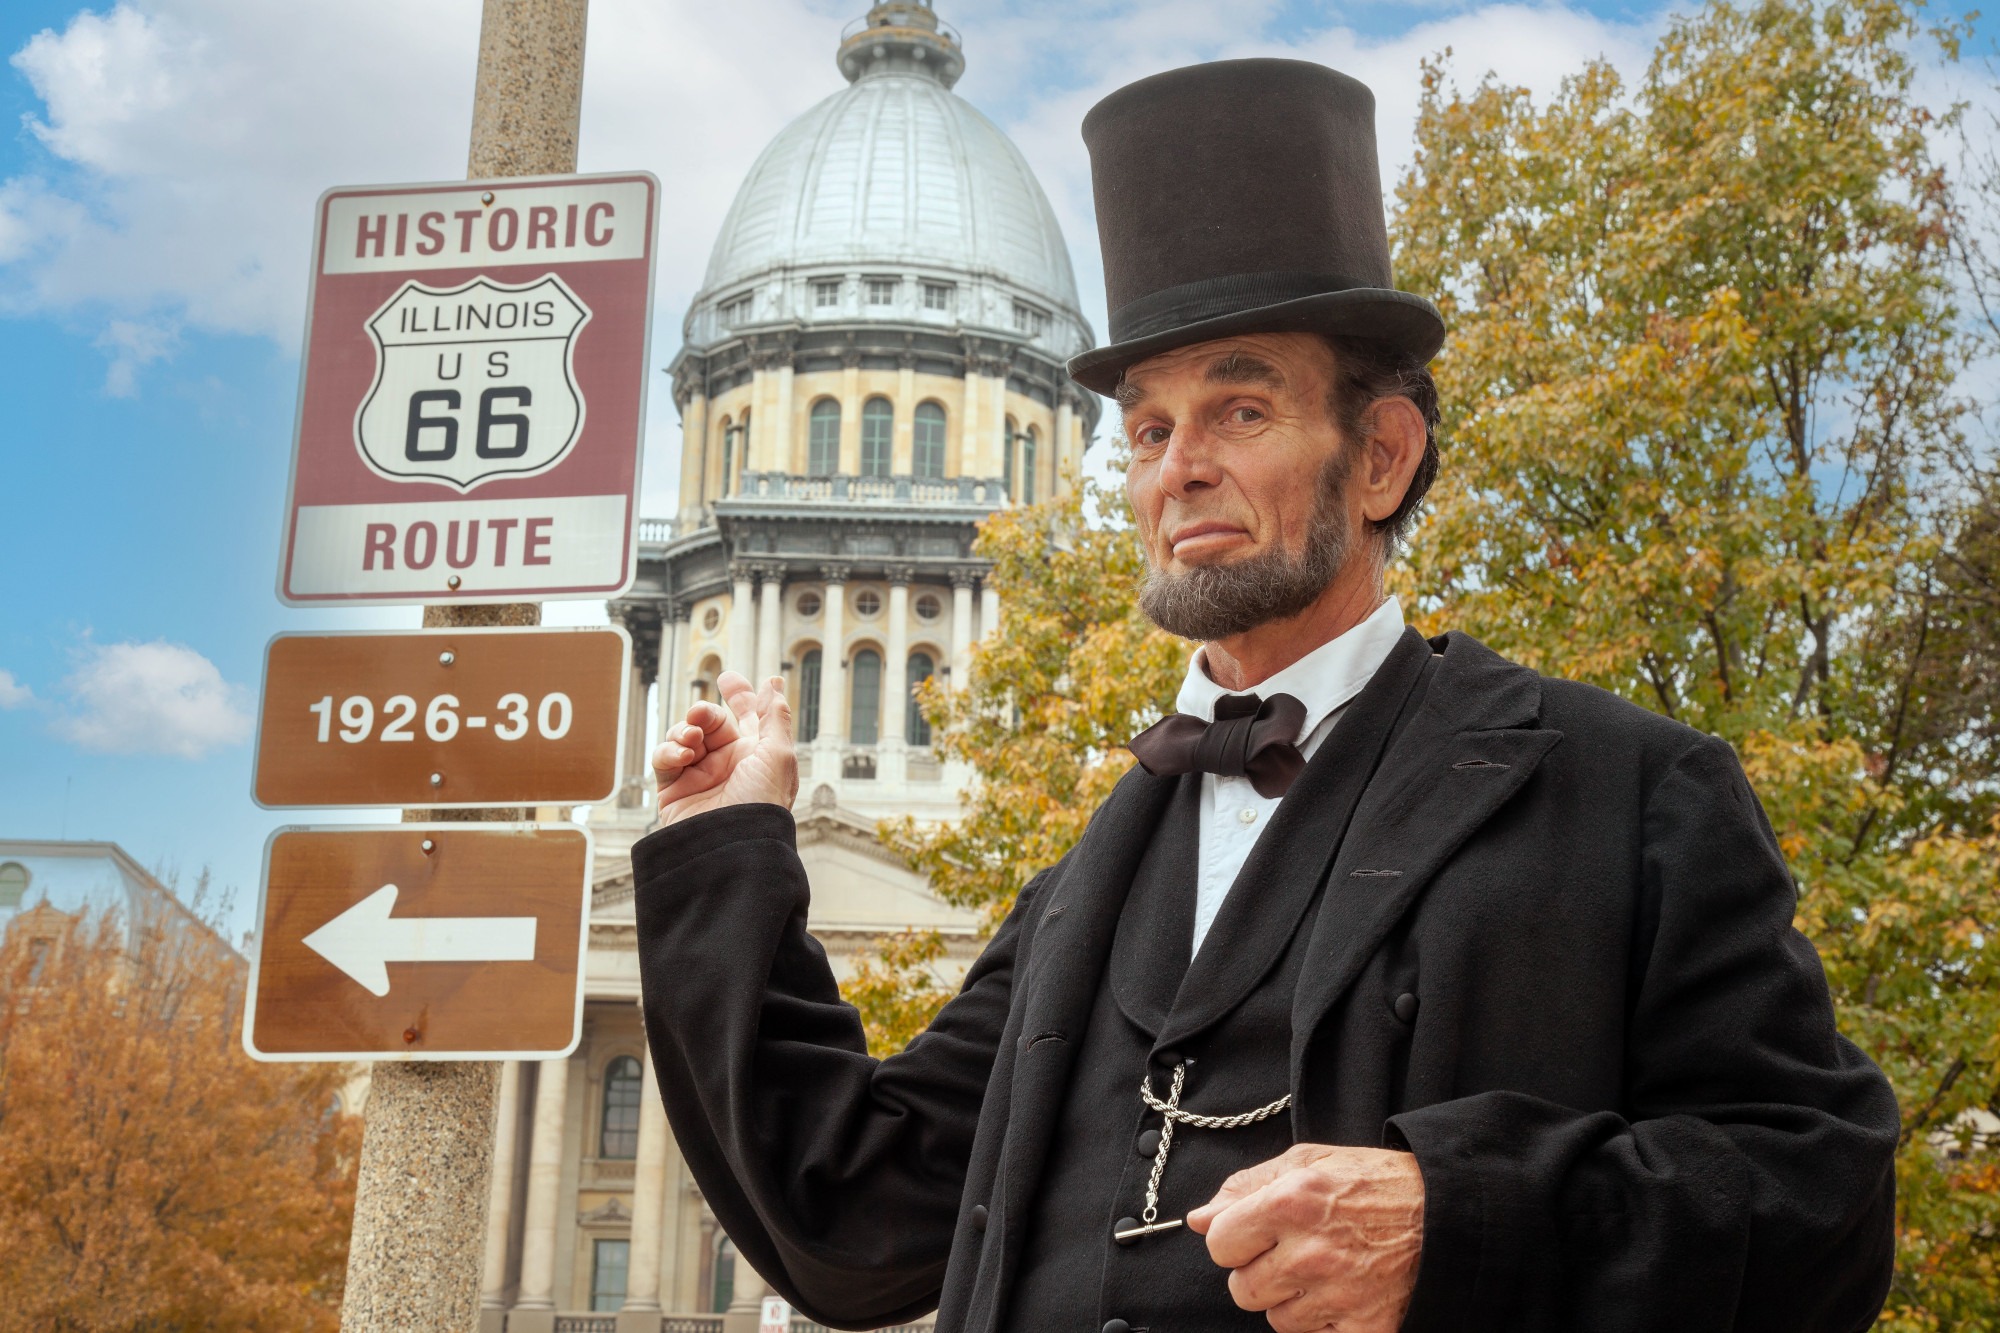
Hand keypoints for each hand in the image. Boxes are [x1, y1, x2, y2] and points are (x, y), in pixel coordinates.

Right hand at [653, 671, 798, 825]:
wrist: (731, 848)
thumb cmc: (762, 803)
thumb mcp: (779, 755)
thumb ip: (774, 716)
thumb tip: (774, 683)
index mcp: (757, 754)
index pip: (747, 716)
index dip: (739, 695)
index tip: (727, 677)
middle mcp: (729, 764)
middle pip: (710, 721)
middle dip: (704, 712)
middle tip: (700, 713)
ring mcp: (700, 776)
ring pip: (684, 735)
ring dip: (684, 730)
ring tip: (691, 741)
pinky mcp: (673, 789)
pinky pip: (664, 758)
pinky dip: (669, 751)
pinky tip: (682, 758)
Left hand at [1187, 1143, 1424, 1332]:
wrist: (1447, 1215)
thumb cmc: (1374, 1184)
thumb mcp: (1309, 1161)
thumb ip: (1247, 1187)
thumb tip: (1199, 1219)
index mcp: (1291, 1202)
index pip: (1219, 1244)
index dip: (1234, 1239)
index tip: (1256, 1234)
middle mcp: (1310, 1252)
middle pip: (1242, 1289)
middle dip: (1260, 1272)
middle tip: (1295, 1252)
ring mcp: (1338, 1295)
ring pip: (1276, 1319)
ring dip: (1292, 1299)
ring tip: (1325, 1270)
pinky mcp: (1364, 1328)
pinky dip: (1324, 1321)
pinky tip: (1345, 1292)